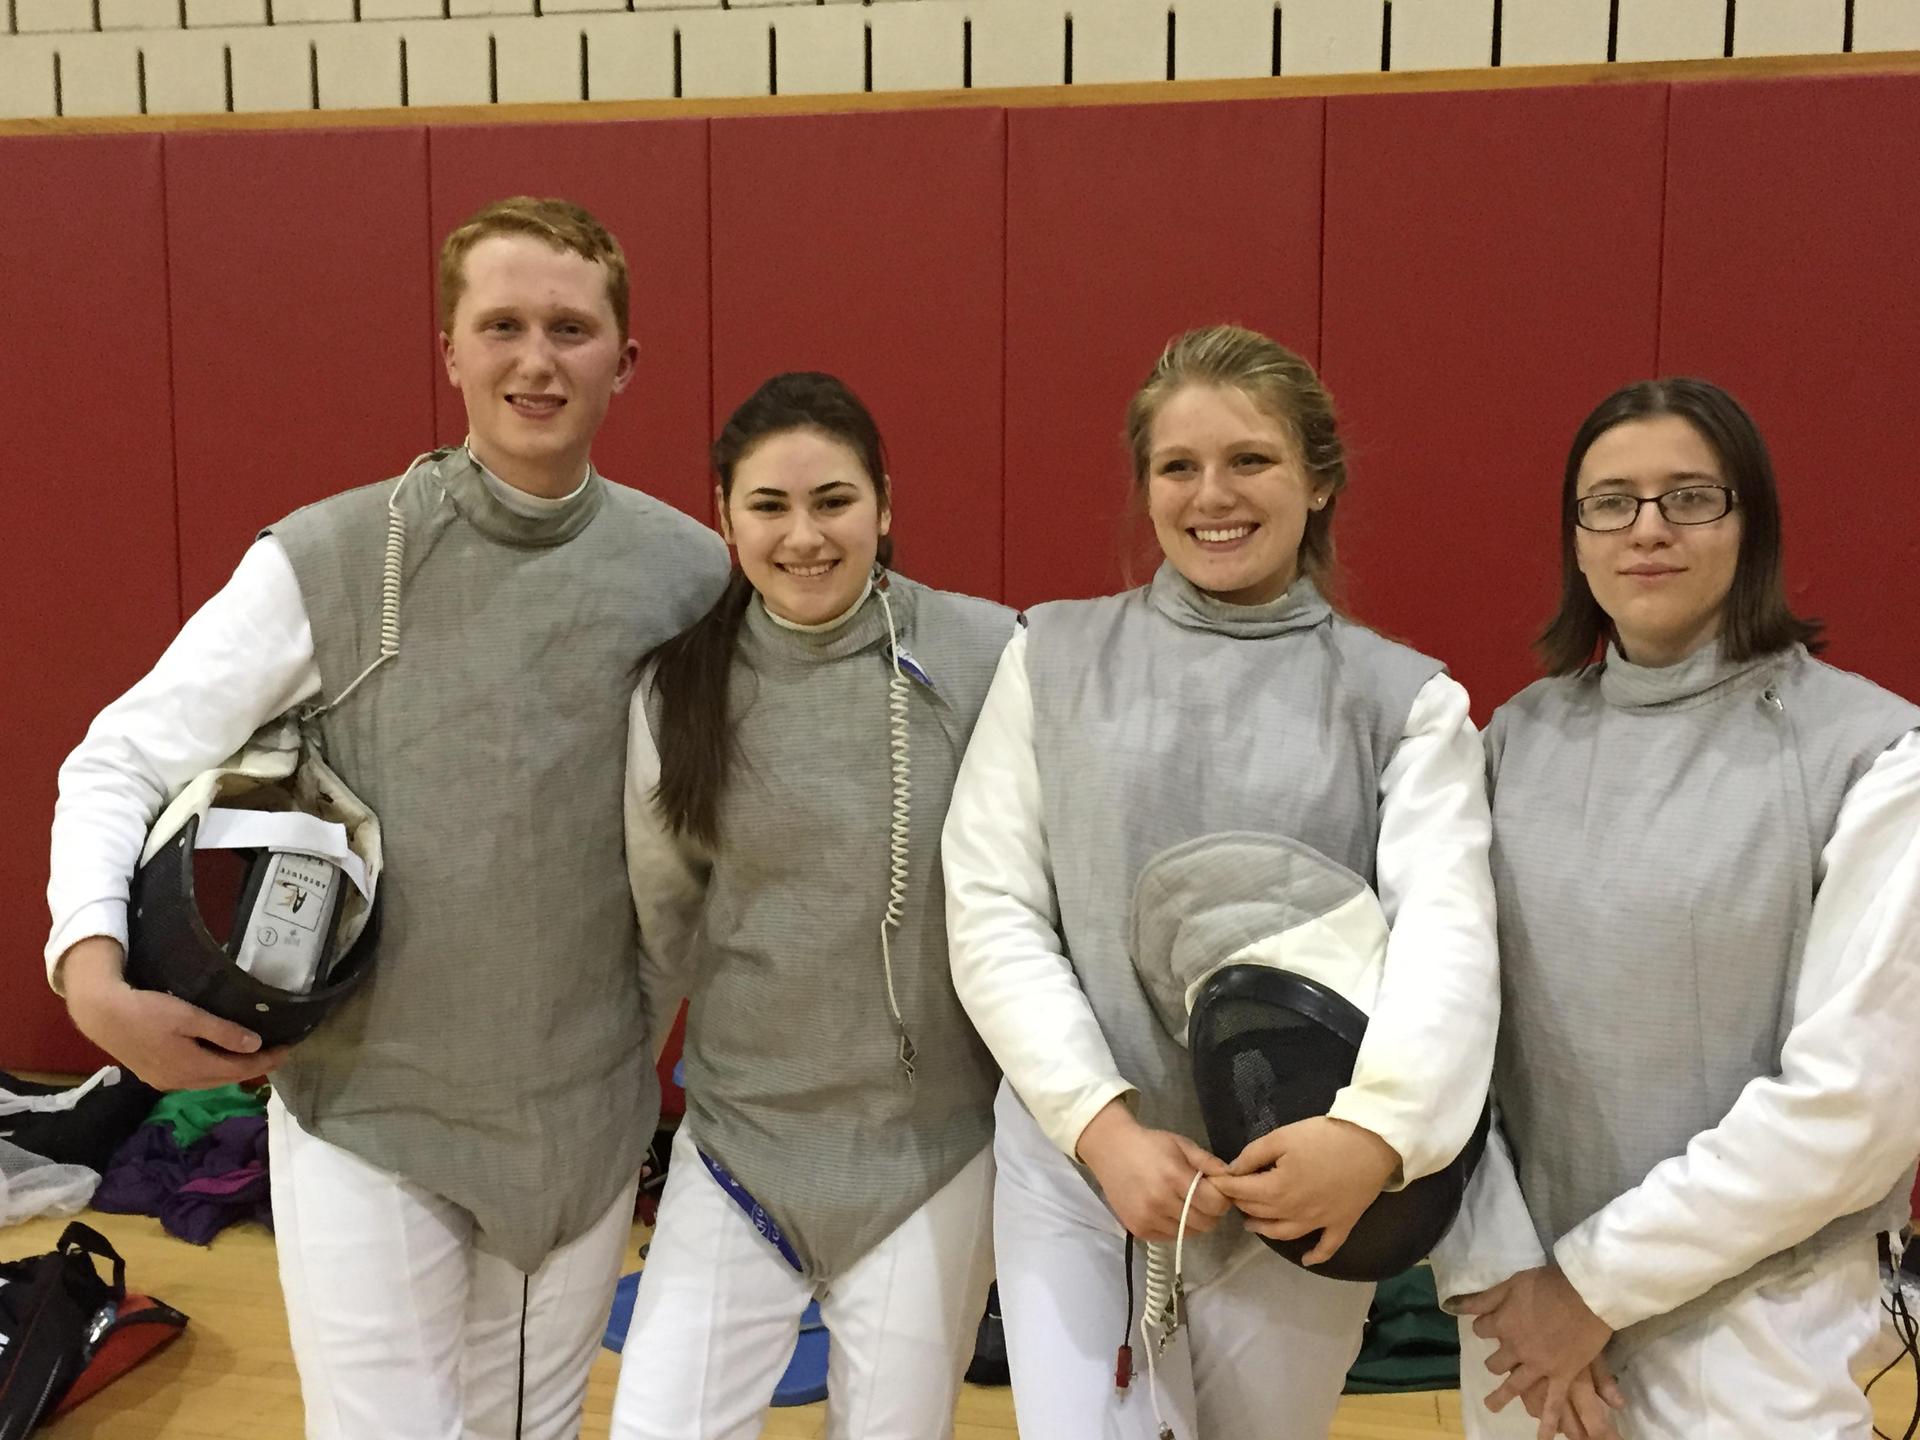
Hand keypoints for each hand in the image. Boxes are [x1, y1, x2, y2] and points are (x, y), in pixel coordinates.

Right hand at [62, 937, 288, 1090]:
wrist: (103, 1015)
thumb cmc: (147, 1011)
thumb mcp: (189, 1017)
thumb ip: (223, 1032)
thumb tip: (256, 1045)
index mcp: (192, 1068)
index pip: (239, 1069)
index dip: (266, 1061)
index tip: (288, 1050)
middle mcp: (180, 1082)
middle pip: (226, 1079)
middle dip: (254, 1067)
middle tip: (277, 1052)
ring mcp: (166, 1082)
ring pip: (210, 1081)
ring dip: (233, 1070)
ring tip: (255, 1055)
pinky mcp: (155, 1076)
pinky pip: (194, 1078)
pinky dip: (214, 1070)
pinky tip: (221, 1058)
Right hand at [1075, 1099, 1230, 1241]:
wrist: (1110, 1150)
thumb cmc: (1149, 1144)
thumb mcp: (1181, 1144)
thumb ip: (1208, 1162)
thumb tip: (1231, 1178)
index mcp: (1174, 1177)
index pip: (1214, 1204)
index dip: (1222, 1199)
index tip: (1218, 1191)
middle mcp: (1160, 1202)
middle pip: (1205, 1223)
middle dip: (1211, 1212)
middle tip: (1204, 1199)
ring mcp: (1148, 1218)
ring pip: (1189, 1233)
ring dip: (1194, 1221)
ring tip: (1186, 1204)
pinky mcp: (1138, 1229)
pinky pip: (1169, 1237)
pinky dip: (1176, 1227)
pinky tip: (1169, 1211)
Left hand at [1211, 1116, 1399, 1265]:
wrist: (1371, 1143)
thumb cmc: (1323, 1136)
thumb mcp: (1282, 1136)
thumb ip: (1252, 1155)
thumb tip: (1232, 1171)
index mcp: (1276, 1190)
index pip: (1241, 1192)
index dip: (1225, 1185)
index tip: (1213, 1180)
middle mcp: (1294, 1213)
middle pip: (1259, 1211)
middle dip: (1241, 1203)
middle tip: (1232, 1196)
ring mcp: (1319, 1222)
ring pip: (1283, 1233)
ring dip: (1264, 1230)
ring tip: (1251, 1224)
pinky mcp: (1341, 1225)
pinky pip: (1326, 1248)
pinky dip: (1314, 1256)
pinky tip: (1305, 1260)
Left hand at [1458, 1265, 1614, 1439]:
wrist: (1584, 1294)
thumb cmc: (1548, 1284)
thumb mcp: (1510, 1283)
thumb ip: (1483, 1299)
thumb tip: (1453, 1306)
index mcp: (1502, 1325)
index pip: (1482, 1329)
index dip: (1484, 1327)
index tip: (1487, 1326)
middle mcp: (1515, 1349)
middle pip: (1497, 1361)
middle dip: (1494, 1362)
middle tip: (1495, 1364)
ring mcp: (1538, 1366)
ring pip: (1515, 1385)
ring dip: (1502, 1396)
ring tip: (1490, 1406)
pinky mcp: (1562, 1376)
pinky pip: (1552, 1403)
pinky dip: (1546, 1421)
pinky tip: (1541, 1436)